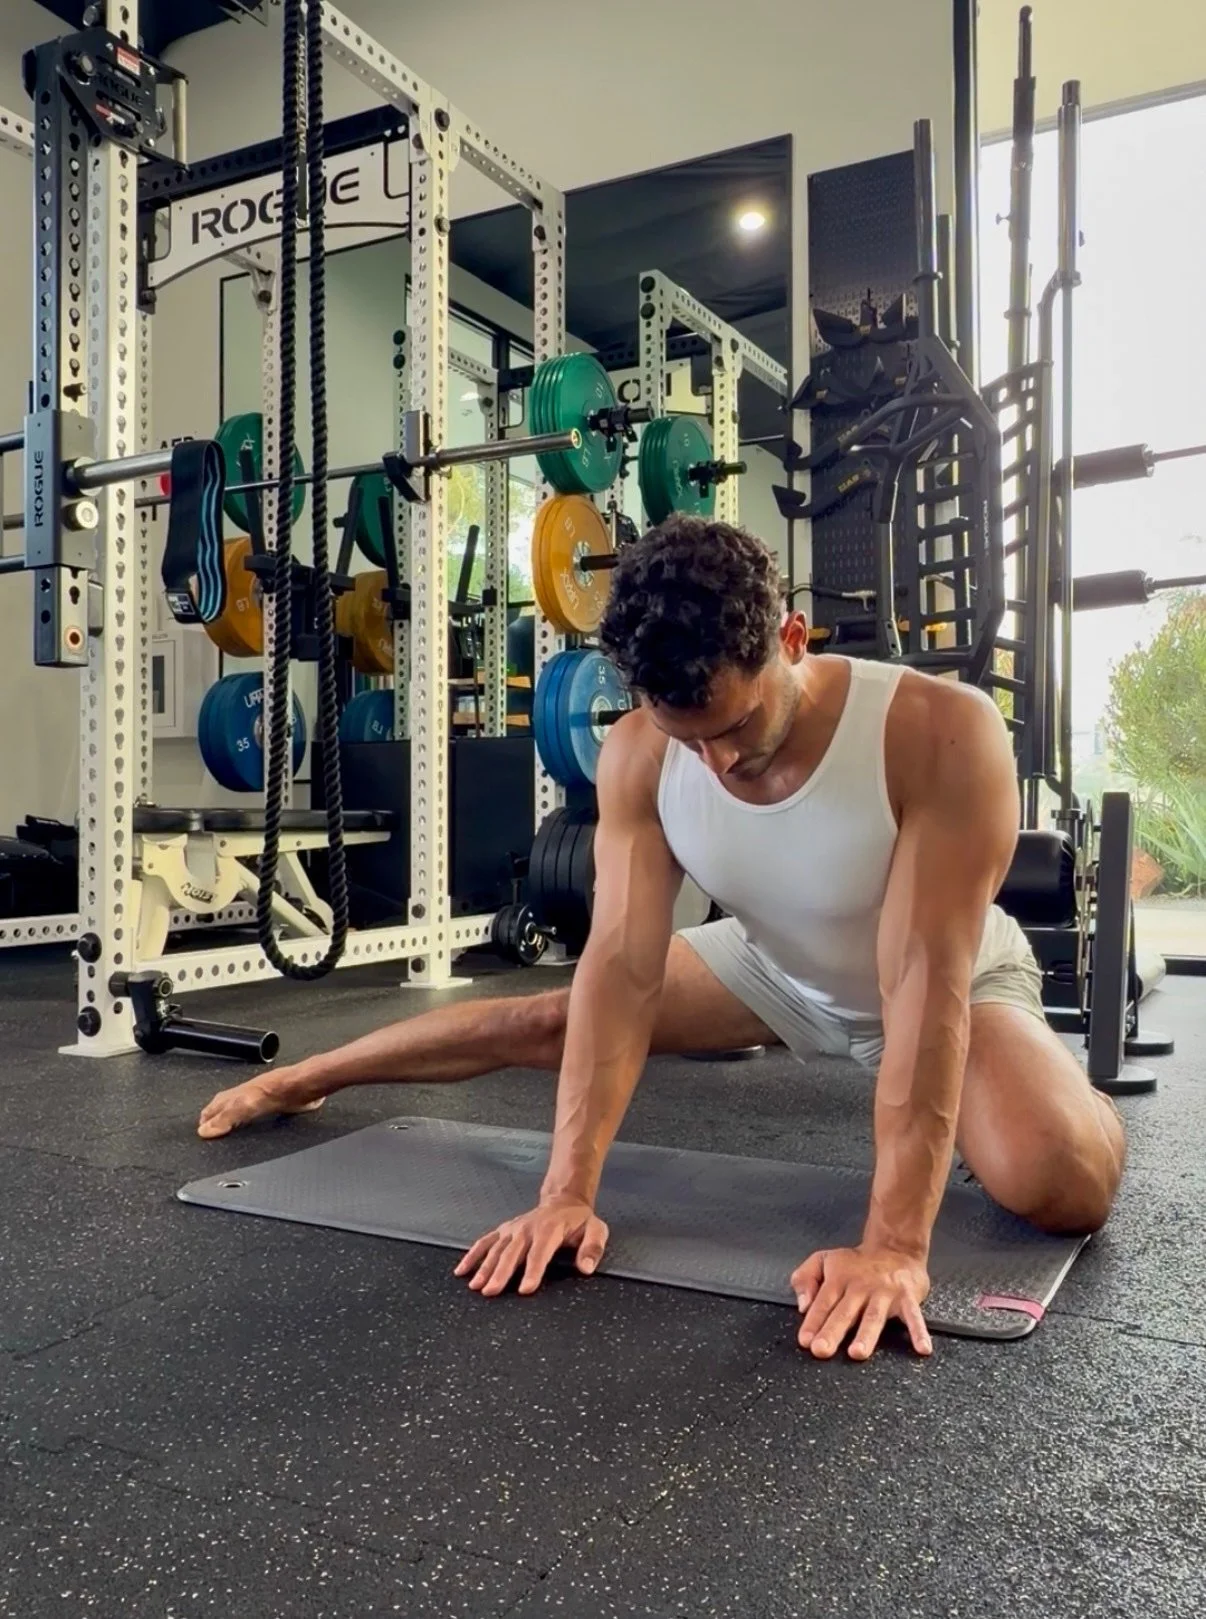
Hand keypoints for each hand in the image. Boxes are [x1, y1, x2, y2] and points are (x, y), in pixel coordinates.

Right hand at [454, 1197, 608, 1297]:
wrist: (564, 1201)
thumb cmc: (579, 1221)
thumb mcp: (596, 1230)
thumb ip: (592, 1248)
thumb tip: (586, 1268)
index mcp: (549, 1230)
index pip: (540, 1253)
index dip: (532, 1271)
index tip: (524, 1289)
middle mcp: (527, 1229)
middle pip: (512, 1253)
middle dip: (501, 1273)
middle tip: (491, 1292)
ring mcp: (513, 1229)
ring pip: (496, 1249)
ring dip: (484, 1267)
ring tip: (475, 1286)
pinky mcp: (504, 1230)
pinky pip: (485, 1242)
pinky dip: (472, 1255)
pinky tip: (462, 1270)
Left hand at [791, 1245, 931, 1360]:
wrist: (894, 1247)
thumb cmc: (856, 1262)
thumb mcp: (824, 1260)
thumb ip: (805, 1279)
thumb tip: (803, 1306)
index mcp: (838, 1279)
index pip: (823, 1303)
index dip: (813, 1322)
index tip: (805, 1341)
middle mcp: (860, 1287)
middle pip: (844, 1312)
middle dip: (832, 1331)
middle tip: (821, 1350)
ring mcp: (884, 1293)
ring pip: (873, 1316)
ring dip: (866, 1335)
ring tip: (857, 1353)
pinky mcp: (907, 1297)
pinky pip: (914, 1316)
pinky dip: (919, 1332)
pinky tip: (922, 1348)